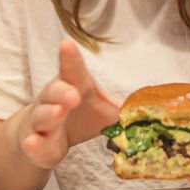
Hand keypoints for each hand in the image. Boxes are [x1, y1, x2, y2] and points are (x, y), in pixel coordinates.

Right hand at [18, 39, 119, 168]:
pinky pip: (33, 144)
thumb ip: (126, 109)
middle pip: (55, 92)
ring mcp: (42, 122)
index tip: (66, 44)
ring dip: (50, 115)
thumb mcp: (105, 110)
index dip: (69, 57)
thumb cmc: (80, 115)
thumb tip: (156, 109)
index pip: (72, 69)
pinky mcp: (37, 145)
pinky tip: (33, 143)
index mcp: (73, 85)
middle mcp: (53, 100)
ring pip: (43, 117)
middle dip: (63, 92)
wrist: (45, 136)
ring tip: (58, 113)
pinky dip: (33, 144)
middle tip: (73, 95)